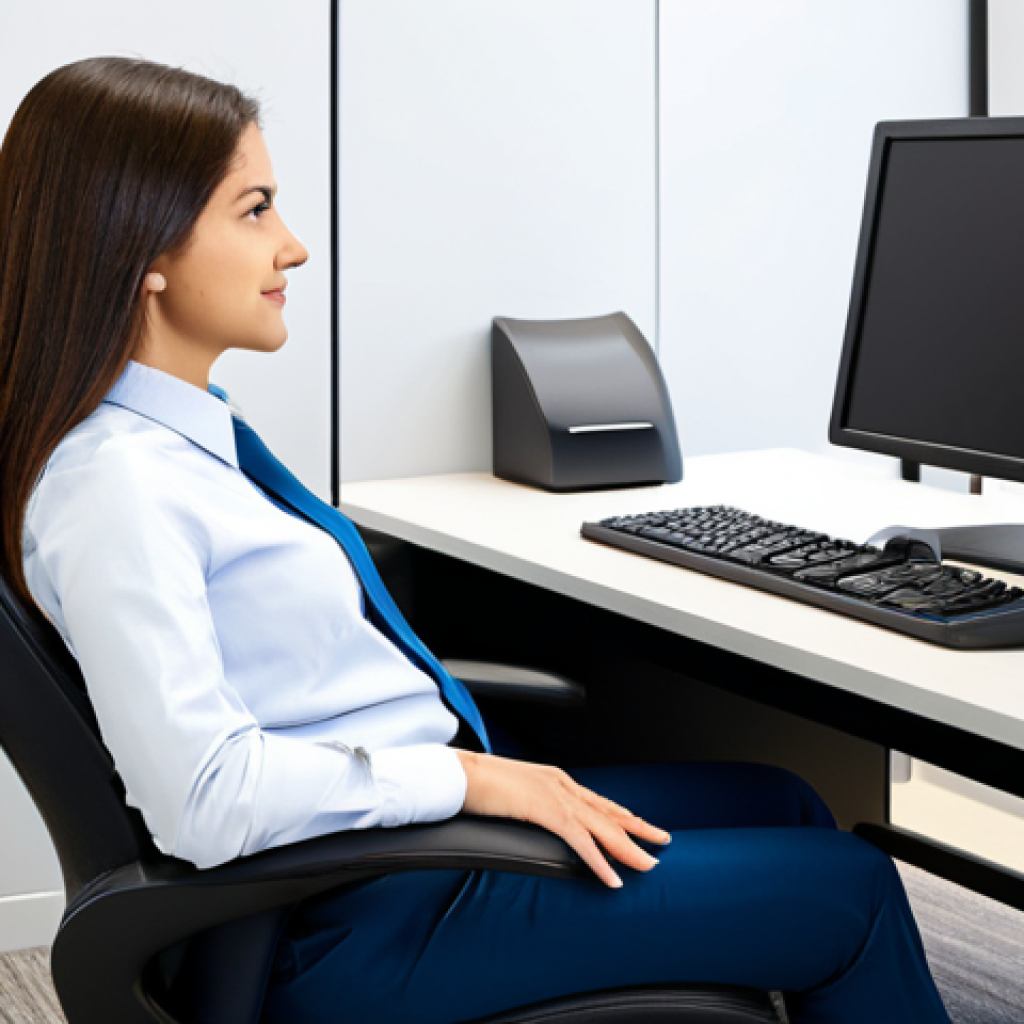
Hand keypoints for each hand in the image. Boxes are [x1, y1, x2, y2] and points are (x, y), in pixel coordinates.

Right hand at [454, 750, 670, 887]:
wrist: (459, 773)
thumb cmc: (478, 783)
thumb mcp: (513, 793)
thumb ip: (530, 802)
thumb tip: (536, 815)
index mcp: (554, 778)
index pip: (597, 800)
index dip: (621, 814)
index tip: (641, 824)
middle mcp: (562, 783)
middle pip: (608, 811)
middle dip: (638, 829)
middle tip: (662, 842)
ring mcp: (555, 796)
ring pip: (602, 827)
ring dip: (628, 848)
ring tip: (649, 865)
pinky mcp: (546, 810)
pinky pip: (580, 841)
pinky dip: (599, 861)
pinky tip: (612, 878)